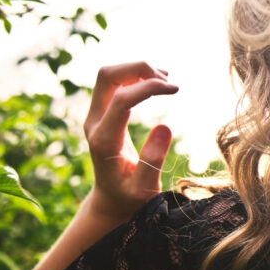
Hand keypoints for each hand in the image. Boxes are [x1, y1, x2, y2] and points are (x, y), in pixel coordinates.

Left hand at [83, 62, 178, 221]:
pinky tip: (156, 83)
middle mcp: (94, 123)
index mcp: (104, 141)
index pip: (121, 98)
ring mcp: (95, 116)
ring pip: (109, 75)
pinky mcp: (101, 114)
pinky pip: (113, 83)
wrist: (110, 200)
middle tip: (168, 80)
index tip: (175, 89)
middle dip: (138, 68)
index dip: (148, 87)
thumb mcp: (144, 188)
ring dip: (136, 70)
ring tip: (166, 81)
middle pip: (107, 76)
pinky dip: (134, 76)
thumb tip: (165, 127)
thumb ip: (152, 160)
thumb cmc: (130, 198)